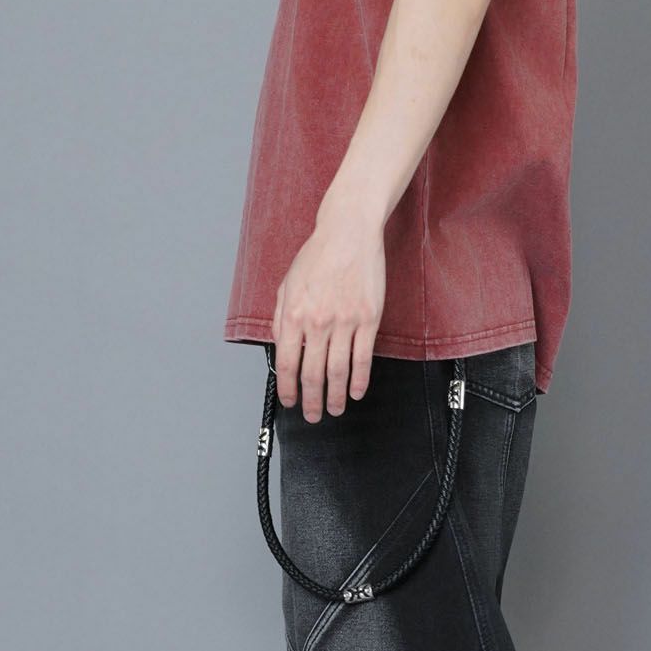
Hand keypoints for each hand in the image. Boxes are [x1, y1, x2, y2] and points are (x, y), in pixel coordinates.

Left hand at [272, 198, 384, 420]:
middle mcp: (318, 322)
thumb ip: (281, 319)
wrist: (348, 234)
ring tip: (335, 410)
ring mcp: (345, 321)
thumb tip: (281, 348)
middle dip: (311, 401)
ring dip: (335, 396)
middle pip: (313, 374)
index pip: (288, 363)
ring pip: (338, 371)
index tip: (290, 402)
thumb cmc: (316, 256)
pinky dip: (360, 380)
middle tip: (312, 416)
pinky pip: (363, 357)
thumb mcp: (287, 285)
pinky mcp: (368, 318)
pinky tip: (356, 392)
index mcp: (294, 315)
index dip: (288, 388)